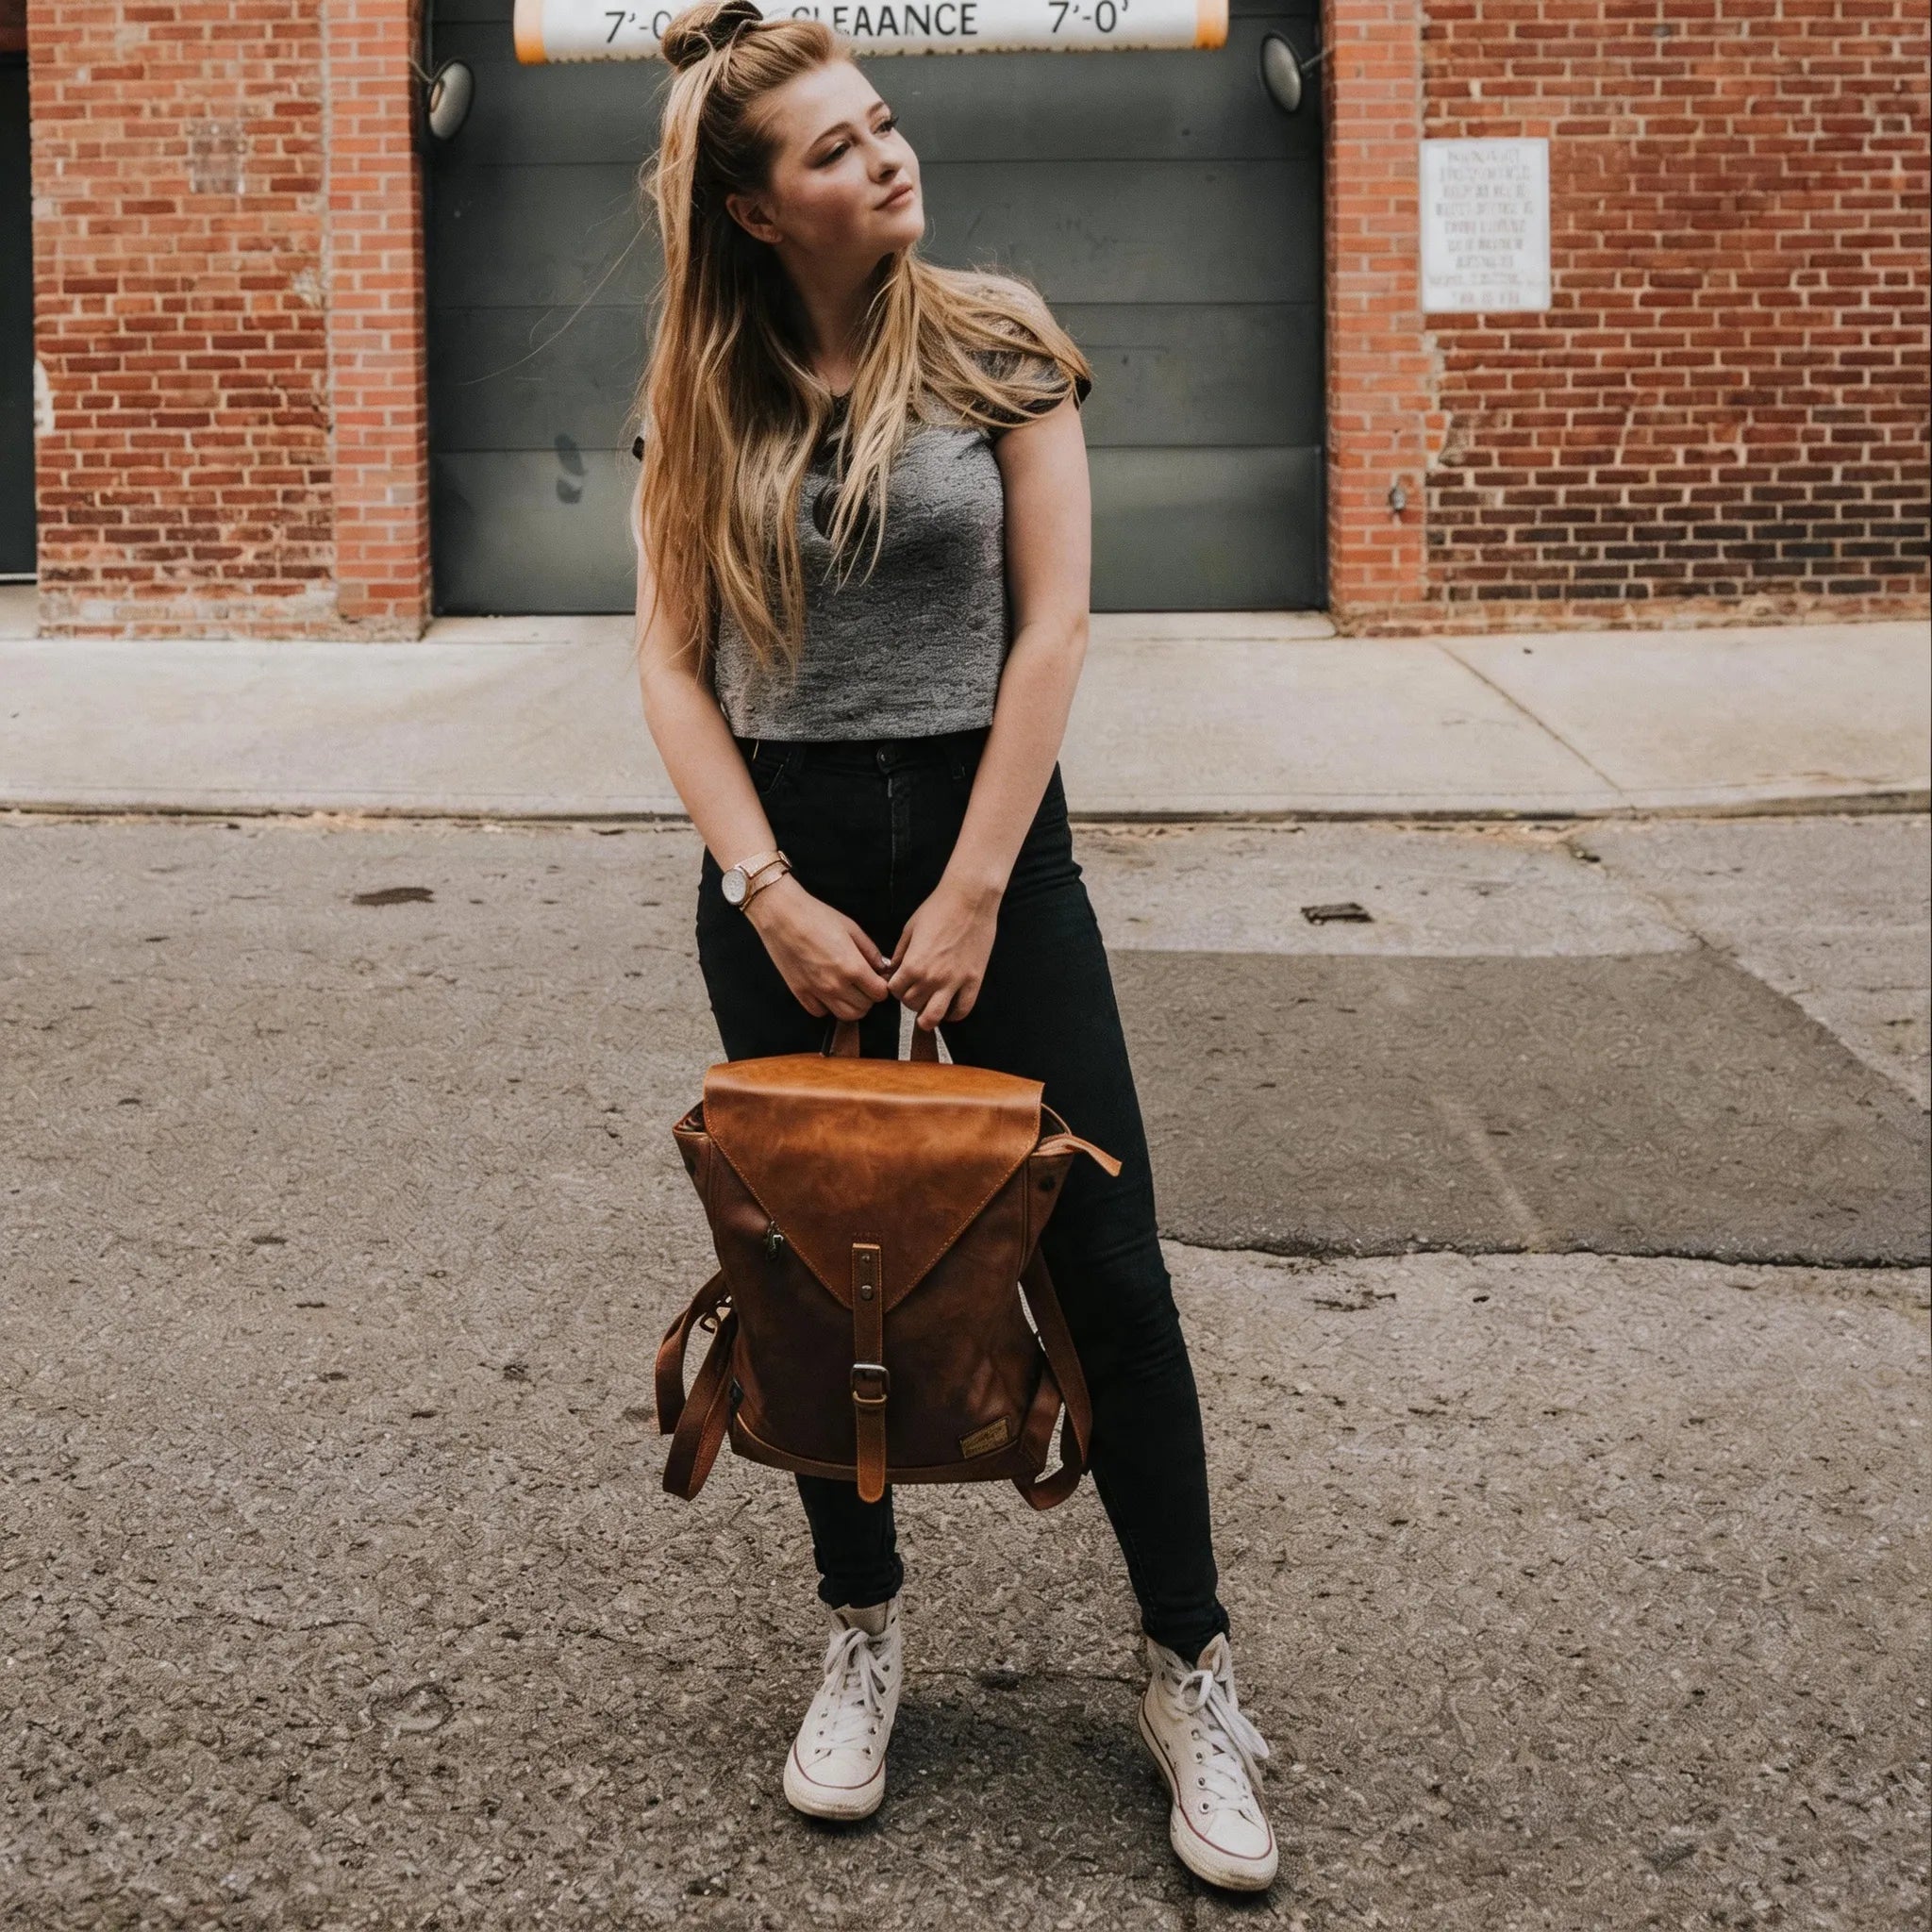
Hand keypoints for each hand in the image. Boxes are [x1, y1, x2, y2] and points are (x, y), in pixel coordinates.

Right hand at [743, 874, 892, 1021]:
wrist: (781, 915)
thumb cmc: (816, 916)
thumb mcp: (851, 928)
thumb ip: (870, 951)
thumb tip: (882, 967)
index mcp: (852, 966)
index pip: (879, 993)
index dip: (881, 986)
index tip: (877, 978)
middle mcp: (836, 984)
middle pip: (864, 1008)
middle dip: (869, 997)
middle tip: (863, 983)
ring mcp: (816, 991)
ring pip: (845, 1016)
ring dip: (851, 1006)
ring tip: (848, 991)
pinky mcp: (799, 993)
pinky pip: (820, 1012)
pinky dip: (827, 1006)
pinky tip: (827, 991)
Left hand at [886, 875, 1001, 1031]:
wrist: (970, 899)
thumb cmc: (937, 909)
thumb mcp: (909, 929)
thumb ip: (901, 954)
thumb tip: (893, 971)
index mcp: (913, 964)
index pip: (895, 991)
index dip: (895, 987)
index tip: (901, 981)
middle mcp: (932, 977)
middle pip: (911, 1005)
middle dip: (910, 999)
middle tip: (915, 990)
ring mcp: (954, 981)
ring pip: (934, 1017)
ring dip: (928, 1016)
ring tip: (929, 1007)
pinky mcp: (974, 981)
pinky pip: (963, 1010)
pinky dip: (953, 1014)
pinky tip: (949, 1007)